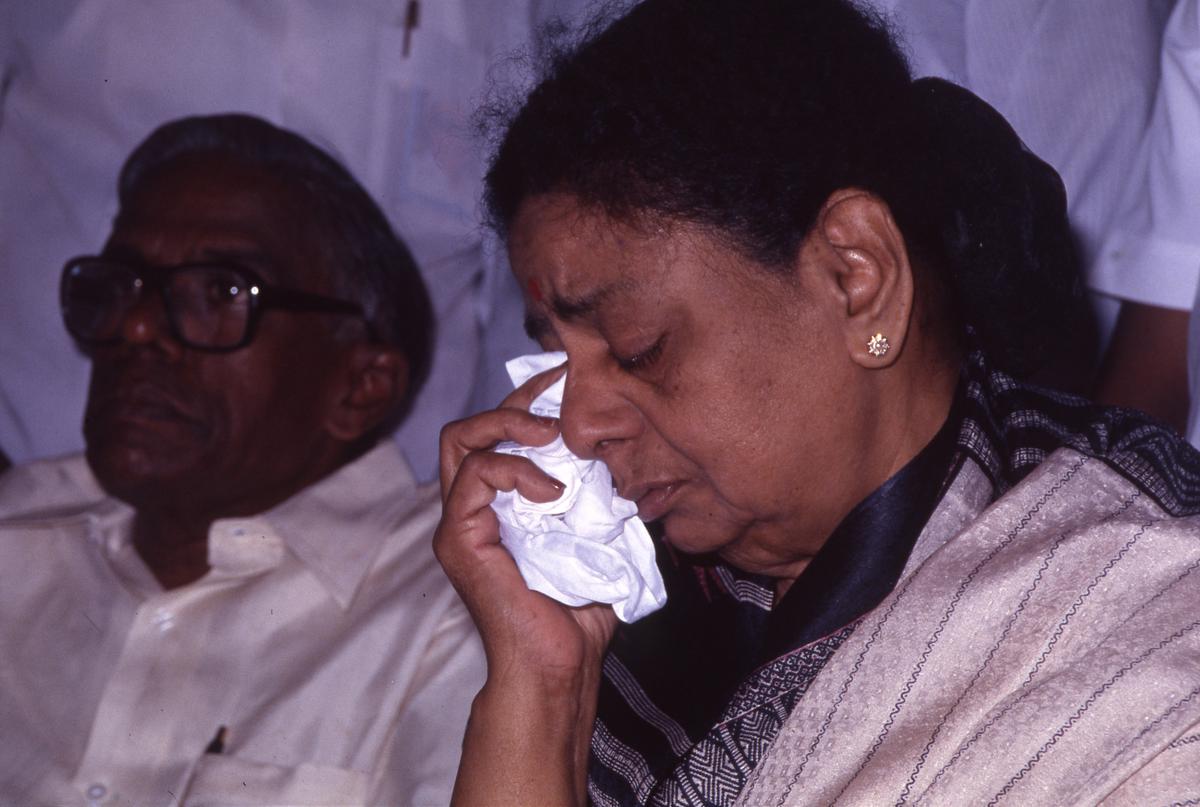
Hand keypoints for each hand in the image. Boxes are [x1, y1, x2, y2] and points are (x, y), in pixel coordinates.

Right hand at [435, 364, 616, 805]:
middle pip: (469, 425)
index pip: (498, 433)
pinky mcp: (456, 537)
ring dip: (510, 425)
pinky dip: (516, 470)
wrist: (560, 661)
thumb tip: (624, 451)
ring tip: (553, 438)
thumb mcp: (595, 532)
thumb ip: (595, 493)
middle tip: (557, 398)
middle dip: (514, 401)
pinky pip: (475, 476)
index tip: (568, 377)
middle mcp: (471, 507)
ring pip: (460, 438)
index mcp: (500, 503)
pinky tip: (553, 492)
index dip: (529, 398)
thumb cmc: (580, 606)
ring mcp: (459, 521)